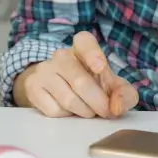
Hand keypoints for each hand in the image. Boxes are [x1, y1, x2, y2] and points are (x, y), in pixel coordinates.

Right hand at [16, 31, 138, 118]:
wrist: (60, 88)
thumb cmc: (93, 84)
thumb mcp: (113, 86)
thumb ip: (124, 95)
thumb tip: (116, 107)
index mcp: (82, 47)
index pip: (84, 42)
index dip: (93, 54)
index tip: (101, 67)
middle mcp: (61, 55)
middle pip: (80, 82)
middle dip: (98, 102)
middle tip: (105, 111)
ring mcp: (44, 70)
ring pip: (67, 99)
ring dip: (84, 111)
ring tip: (87, 110)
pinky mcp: (33, 87)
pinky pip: (54, 110)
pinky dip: (66, 116)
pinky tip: (68, 109)